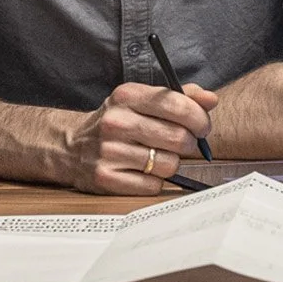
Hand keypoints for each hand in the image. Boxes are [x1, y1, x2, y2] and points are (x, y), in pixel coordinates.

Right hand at [60, 81, 216, 193]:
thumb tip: (212, 99)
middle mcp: (116, 122)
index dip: (199, 118)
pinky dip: (155, 181)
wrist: (70, 147)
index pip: (177, 105)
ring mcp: (109, 151)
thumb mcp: (140, 100)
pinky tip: (143, 171)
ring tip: (157, 157)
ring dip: (171, 163)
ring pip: (169, 164)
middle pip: (178, 138)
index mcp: (127, 96)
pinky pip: (153, 185)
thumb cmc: (115, 122)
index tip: (203, 126)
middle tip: (184, 144)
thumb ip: (178, 96)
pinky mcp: (106, 178)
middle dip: (190, 143)